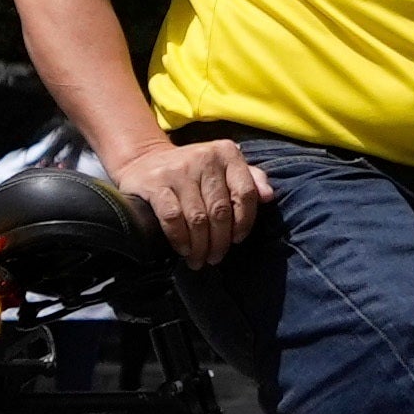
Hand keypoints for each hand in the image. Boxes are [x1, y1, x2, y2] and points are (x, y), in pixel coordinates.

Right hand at [119, 134, 271, 267]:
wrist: (144, 159)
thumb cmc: (193, 170)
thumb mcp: (223, 167)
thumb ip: (250, 179)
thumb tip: (269, 196)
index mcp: (226, 153)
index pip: (246, 193)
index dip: (244, 221)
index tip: (237, 239)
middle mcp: (204, 158)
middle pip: (221, 211)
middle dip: (220, 241)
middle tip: (215, 258)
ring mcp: (178, 171)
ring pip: (198, 218)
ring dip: (200, 246)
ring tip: (199, 259)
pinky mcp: (156, 183)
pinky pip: (173, 218)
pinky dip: (180, 239)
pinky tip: (183, 249)